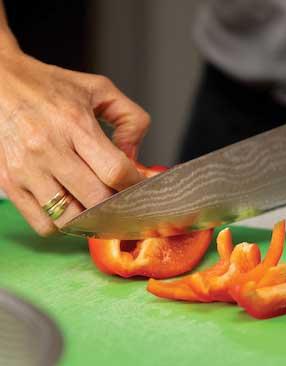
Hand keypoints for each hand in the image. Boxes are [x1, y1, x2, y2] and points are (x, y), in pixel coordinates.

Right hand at [0, 48, 149, 235]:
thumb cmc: (50, 87)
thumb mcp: (99, 90)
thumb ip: (130, 119)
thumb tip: (134, 158)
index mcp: (75, 123)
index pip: (115, 170)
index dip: (135, 185)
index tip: (140, 187)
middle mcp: (48, 149)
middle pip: (96, 199)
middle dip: (117, 205)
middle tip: (121, 199)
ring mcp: (26, 169)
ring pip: (70, 218)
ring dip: (89, 218)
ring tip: (94, 204)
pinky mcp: (9, 183)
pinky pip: (43, 224)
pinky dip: (63, 224)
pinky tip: (70, 206)